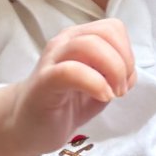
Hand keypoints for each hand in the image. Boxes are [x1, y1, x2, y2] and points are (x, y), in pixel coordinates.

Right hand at [0, 20, 135, 155]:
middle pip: (105, 32)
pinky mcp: (44, 82)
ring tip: (112, 94)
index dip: (127, 52)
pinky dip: (95, 82)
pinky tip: (102, 97)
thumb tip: (129, 75)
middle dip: (123, 61)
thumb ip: (115, 76)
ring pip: (89, 45)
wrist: (26, 127)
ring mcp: (52, 60)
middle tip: (121, 89)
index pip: (113, 28)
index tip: (127, 80)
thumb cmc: (62, 104)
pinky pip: (71, 71)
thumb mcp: (98, 87)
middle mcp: (65, 42)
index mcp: (79, 40)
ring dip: (112, 70)